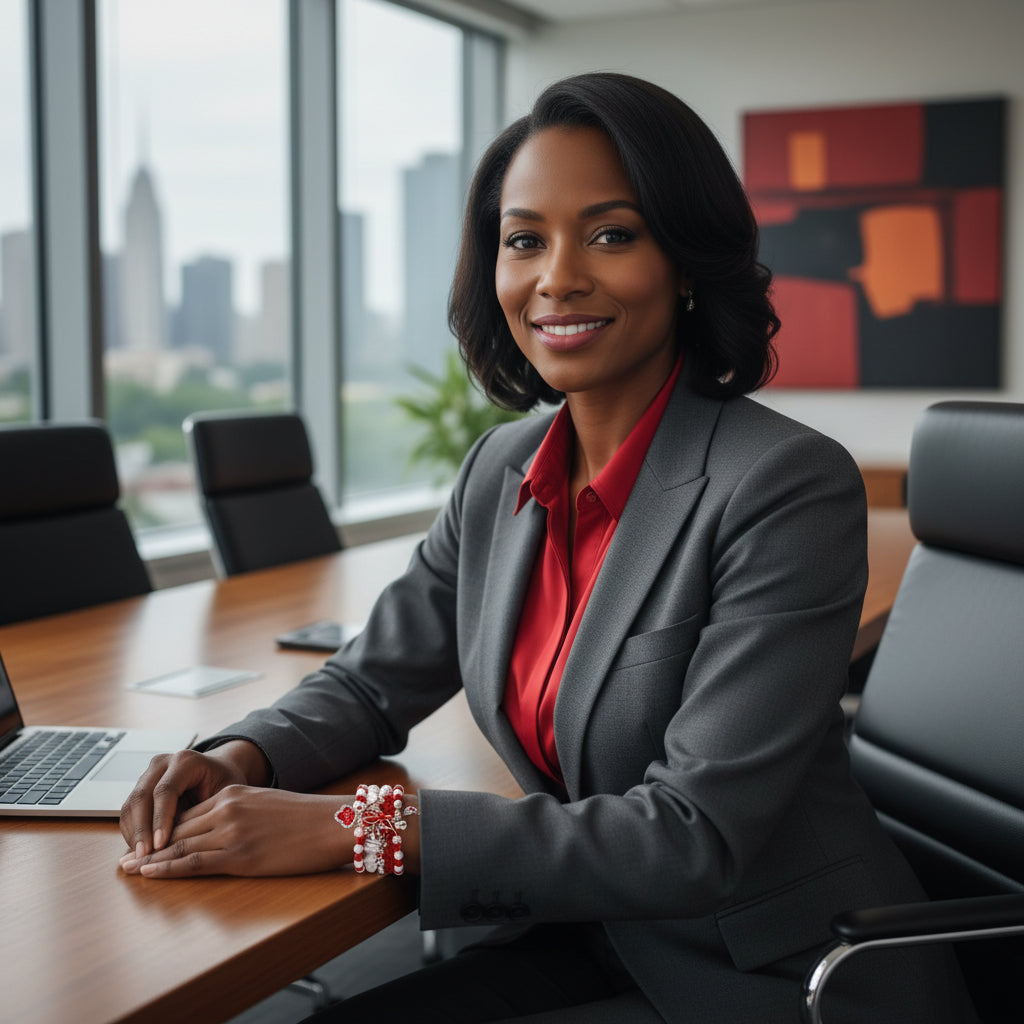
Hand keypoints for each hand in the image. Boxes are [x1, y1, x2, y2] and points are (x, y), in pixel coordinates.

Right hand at [119, 741, 267, 859]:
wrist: (219, 770)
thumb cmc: (225, 784)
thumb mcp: (224, 795)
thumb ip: (203, 812)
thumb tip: (180, 844)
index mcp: (186, 761)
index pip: (166, 790)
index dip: (160, 819)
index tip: (160, 845)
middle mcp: (163, 763)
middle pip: (142, 796)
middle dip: (141, 830)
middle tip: (144, 857)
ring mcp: (148, 774)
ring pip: (131, 804)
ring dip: (133, 833)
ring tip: (140, 858)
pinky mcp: (140, 787)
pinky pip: (129, 811)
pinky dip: (131, 832)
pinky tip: (139, 850)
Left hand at [119, 787, 348, 877]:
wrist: (333, 824)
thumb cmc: (307, 818)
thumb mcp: (267, 805)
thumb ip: (241, 812)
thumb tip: (220, 829)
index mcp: (235, 793)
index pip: (189, 813)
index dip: (164, 830)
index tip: (145, 841)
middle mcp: (228, 808)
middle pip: (178, 829)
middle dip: (149, 845)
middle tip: (125, 859)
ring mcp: (232, 832)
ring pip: (180, 845)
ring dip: (150, 860)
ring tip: (129, 870)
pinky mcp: (239, 856)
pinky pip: (194, 863)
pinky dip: (167, 869)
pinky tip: (151, 874)